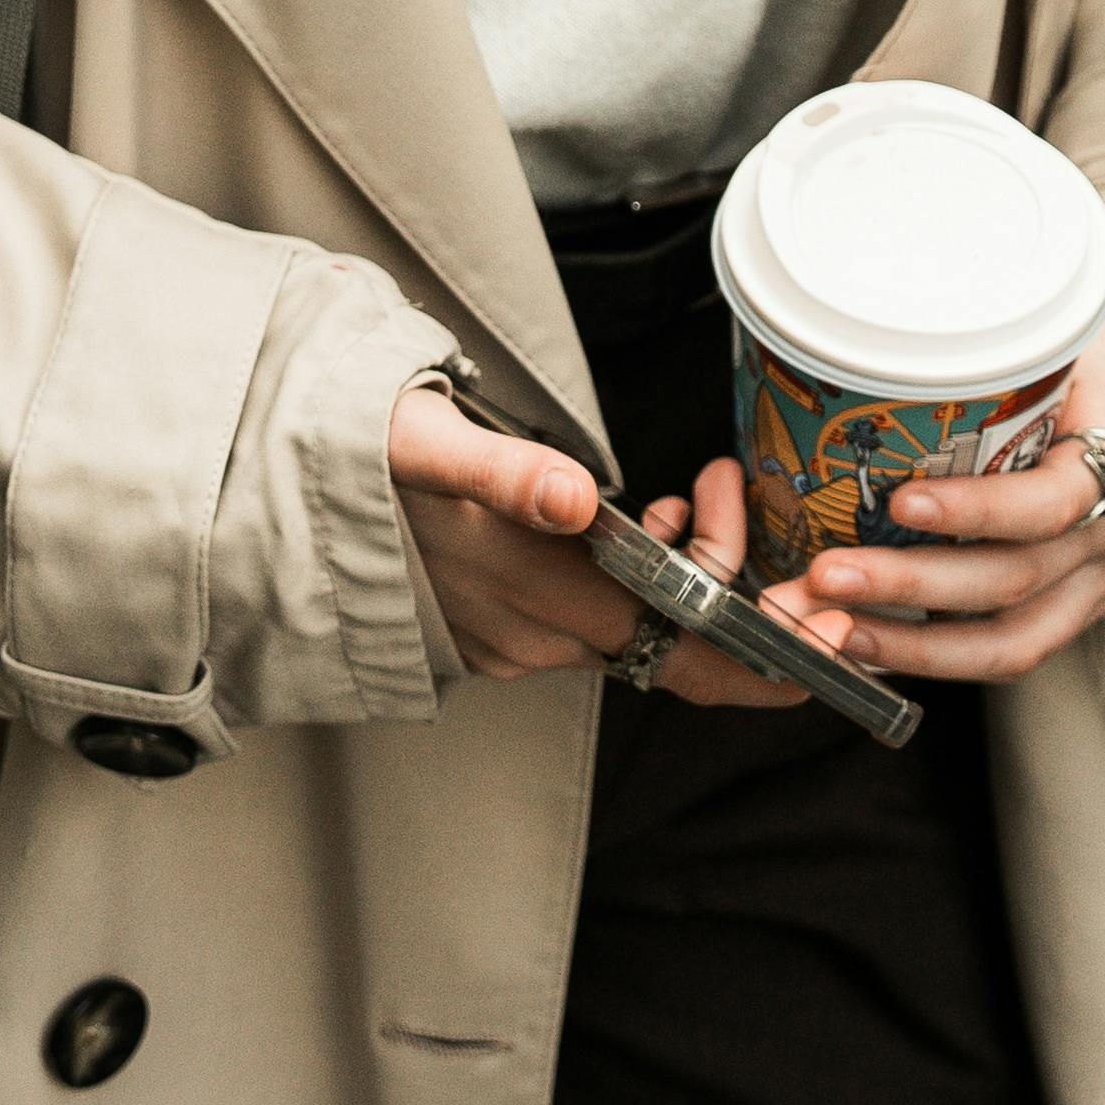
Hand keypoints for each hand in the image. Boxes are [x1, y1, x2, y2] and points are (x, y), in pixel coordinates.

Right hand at [385, 391, 870, 706]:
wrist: (276, 483)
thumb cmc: (356, 455)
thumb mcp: (426, 444)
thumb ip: (502, 472)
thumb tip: (574, 499)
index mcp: (530, 597)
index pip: (680, 656)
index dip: (765, 659)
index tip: (829, 632)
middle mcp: (532, 637)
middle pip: (677, 638)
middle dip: (737, 576)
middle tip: (731, 484)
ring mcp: (516, 638)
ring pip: (645, 624)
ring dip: (691, 565)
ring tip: (695, 485)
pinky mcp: (502, 624)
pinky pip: (605, 615)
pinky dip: (647, 572)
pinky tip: (648, 516)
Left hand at [781, 285, 1104, 684]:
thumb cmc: (1084, 369)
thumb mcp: (1057, 344)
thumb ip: (992, 360)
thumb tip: (868, 352)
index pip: (1054, 501)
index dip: (979, 509)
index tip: (903, 501)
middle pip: (1013, 579)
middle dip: (910, 585)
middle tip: (826, 575)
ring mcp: (1094, 587)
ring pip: (1007, 641)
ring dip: (907, 642)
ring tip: (829, 627)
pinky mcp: (1067, 616)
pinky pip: (1000, 653)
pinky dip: (927, 655)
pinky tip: (863, 643)